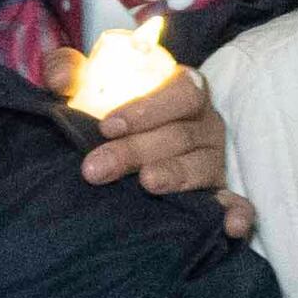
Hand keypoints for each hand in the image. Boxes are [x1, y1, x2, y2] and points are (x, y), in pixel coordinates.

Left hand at [63, 57, 255, 241]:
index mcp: (182, 89)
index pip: (180, 91)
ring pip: (202, 166)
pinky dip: (236, 213)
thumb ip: (70, 71)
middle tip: (96, 169)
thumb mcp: (87, 83)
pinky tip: (230, 226)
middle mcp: (204, 122)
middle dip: (136, 151)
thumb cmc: (107, 106)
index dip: (147, 108)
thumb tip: (60, 80)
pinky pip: (234, 201)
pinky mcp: (217, 191)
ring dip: (176, 175)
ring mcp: (213, 158)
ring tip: (148, 183)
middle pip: (180, 134)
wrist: (115, 141)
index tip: (107, 126)